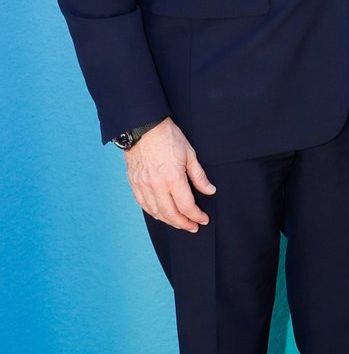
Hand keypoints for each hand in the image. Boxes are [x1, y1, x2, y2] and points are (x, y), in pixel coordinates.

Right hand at [123, 117, 215, 231]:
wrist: (143, 127)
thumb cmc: (168, 138)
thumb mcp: (190, 154)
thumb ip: (199, 176)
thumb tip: (210, 191)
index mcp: (173, 178)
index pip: (187, 206)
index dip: (196, 216)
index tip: (203, 219)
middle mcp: (156, 185)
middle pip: (171, 214)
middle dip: (184, 224)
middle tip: (193, 227)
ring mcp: (143, 185)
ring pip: (156, 212)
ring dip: (169, 221)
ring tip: (180, 223)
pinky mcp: (134, 183)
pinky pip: (144, 204)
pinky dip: (154, 213)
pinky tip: (162, 214)